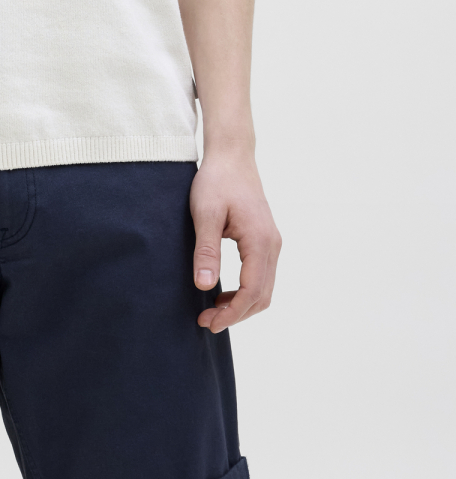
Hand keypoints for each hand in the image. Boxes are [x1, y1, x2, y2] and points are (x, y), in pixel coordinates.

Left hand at [189, 148, 280, 333]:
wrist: (232, 155)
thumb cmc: (217, 180)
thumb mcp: (205, 214)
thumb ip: (207, 250)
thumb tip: (205, 286)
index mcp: (260, 241)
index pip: (251, 291)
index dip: (231, 312)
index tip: (208, 322)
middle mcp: (272, 245)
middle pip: (261, 295)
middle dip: (236, 314)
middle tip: (206, 322)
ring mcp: (271, 242)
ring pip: (264, 288)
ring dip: (241, 304)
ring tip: (212, 310)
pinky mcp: (265, 239)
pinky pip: (261, 275)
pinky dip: (245, 290)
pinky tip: (223, 291)